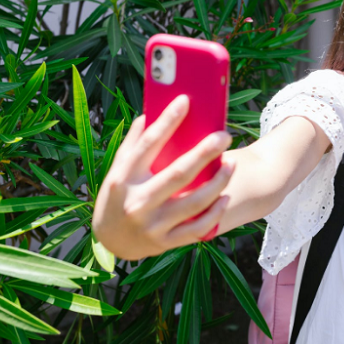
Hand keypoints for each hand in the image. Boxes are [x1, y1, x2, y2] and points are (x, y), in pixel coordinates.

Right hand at [91, 94, 233, 260]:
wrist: (111, 240)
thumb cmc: (119, 194)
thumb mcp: (118, 169)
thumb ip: (134, 143)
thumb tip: (151, 111)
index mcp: (124, 178)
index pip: (148, 144)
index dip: (167, 121)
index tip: (185, 101)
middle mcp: (138, 202)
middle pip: (178, 173)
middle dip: (204, 152)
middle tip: (224, 135)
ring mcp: (153, 225)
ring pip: (194, 202)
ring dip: (218, 182)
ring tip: (232, 164)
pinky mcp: (166, 242)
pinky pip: (197, 228)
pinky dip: (215, 213)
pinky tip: (225, 196)